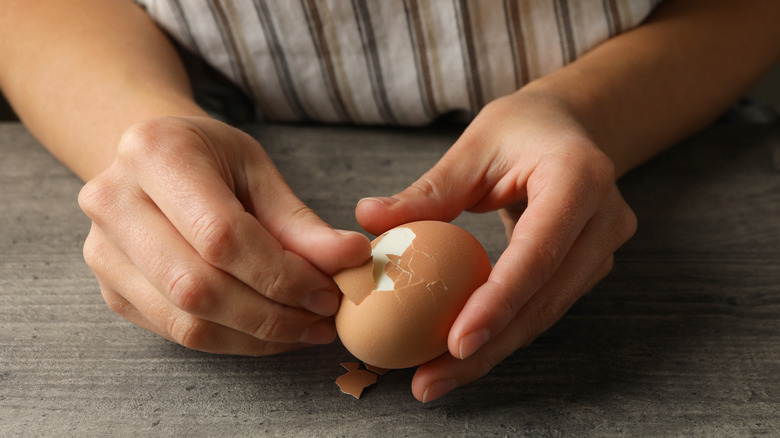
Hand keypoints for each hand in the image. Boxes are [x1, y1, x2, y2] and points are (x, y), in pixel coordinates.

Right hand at [79, 116, 370, 354]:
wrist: (154, 162)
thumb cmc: (212, 159)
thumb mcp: (258, 170)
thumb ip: (299, 221)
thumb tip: (350, 259)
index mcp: (154, 153)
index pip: (221, 235)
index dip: (281, 274)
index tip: (328, 291)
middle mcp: (114, 202)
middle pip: (198, 286)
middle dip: (272, 314)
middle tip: (323, 318)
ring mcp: (103, 252)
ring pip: (186, 320)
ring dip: (257, 336)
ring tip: (306, 329)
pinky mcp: (112, 291)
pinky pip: (177, 332)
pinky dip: (234, 340)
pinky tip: (272, 332)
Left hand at [355, 91, 636, 400]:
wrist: (570, 128)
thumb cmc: (520, 129)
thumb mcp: (474, 146)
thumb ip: (428, 190)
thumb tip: (367, 218)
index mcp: (580, 178)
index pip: (538, 252)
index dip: (498, 302)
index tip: (456, 343)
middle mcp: (604, 220)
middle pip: (544, 299)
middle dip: (488, 347)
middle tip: (431, 380)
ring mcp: (603, 247)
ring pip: (545, 314)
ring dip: (492, 351)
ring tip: (436, 378)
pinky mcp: (589, 266)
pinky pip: (543, 307)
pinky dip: (502, 332)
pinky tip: (462, 354)